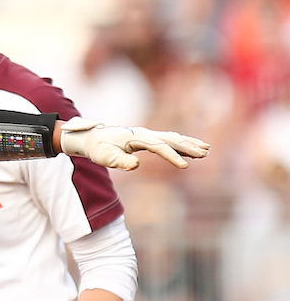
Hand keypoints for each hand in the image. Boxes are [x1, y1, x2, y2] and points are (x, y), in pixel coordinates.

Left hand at [60, 118, 209, 170]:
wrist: (93, 138)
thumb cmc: (99, 149)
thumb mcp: (105, 157)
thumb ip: (119, 161)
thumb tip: (134, 165)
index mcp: (138, 137)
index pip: (160, 147)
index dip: (172, 156)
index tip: (184, 166)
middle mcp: (145, 134)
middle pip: (172, 139)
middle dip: (189, 147)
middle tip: (205, 153)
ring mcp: (147, 135)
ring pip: (172, 138)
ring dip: (189, 144)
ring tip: (206, 150)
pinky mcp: (147, 139)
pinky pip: (168, 141)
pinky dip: (180, 144)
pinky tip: (189, 150)